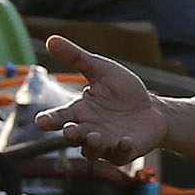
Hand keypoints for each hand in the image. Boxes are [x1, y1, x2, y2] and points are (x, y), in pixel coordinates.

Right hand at [36, 36, 168, 173]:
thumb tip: (50, 39)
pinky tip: (126, 140)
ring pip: (91, 151)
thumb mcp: (101, 70)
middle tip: (69, 130)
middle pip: (73, 137)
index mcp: (79, 112)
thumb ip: (76, 58)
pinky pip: (119, 155)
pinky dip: (121, 149)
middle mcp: (88, 130)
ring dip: (92, 145)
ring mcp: (105, 144)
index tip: (41, 121)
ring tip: (96, 136)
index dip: (49, 120)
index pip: (58, 117)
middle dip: (70, 134)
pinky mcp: (123, 152)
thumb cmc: (123, 90)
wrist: (152, 109)